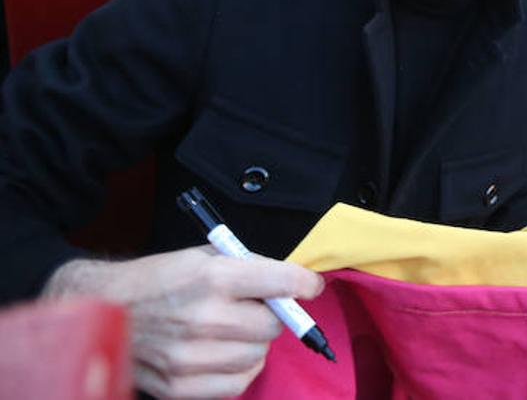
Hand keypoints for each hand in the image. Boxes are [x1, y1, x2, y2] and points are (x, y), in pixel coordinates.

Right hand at [43, 246, 323, 399]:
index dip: (304, 284)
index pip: (282, 282)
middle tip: (252, 308)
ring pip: (257, 356)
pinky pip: (235, 384)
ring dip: (252, 344)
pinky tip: (222, 354)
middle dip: (270, 316)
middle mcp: (204, 318)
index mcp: (213, 277)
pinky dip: (238, 370)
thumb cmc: (157, 279)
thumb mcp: (203, 256)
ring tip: (230, 331)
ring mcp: (190, 357)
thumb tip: (291, 282)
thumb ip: (249, 268)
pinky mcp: (178, 387)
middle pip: (273, 326)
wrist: (100, 307)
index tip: (310, 286)